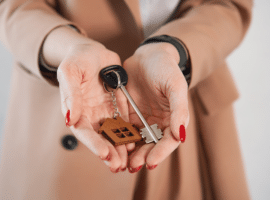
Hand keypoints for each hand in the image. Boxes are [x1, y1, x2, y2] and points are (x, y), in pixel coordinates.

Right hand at [57, 35, 133, 172]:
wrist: (92, 52)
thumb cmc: (76, 60)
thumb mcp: (70, 72)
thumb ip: (71, 94)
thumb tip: (70, 118)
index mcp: (76, 110)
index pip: (83, 132)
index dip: (93, 144)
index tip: (104, 154)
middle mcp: (90, 115)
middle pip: (99, 138)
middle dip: (109, 152)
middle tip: (118, 165)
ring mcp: (105, 113)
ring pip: (113, 134)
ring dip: (120, 148)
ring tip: (129, 162)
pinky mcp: (117, 108)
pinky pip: (124, 123)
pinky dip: (129, 134)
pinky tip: (137, 143)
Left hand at [123, 42, 189, 171]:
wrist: (148, 55)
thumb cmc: (166, 69)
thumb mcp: (175, 86)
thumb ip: (179, 110)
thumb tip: (181, 136)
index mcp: (173, 119)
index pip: (169, 141)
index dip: (160, 153)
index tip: (150, 163)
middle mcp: (158, 123)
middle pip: (151, 145)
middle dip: (143, 156)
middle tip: (132, 166)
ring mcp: (143, 120)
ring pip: (137, 140)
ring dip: (130, 153)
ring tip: (122, 162)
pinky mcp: (129, 115)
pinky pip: (123, 129)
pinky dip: (119, 138)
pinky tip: (112, 145)